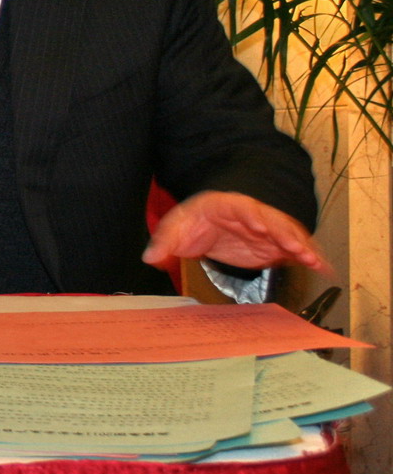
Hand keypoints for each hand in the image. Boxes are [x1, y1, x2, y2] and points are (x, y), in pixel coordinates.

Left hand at [143, 190, 327, 273]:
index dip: (253, 216)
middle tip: (296, 247)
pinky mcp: (275, 245)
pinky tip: (322, 268)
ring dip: (301, 247)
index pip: (243, 208)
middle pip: (272, 221)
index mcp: (228, 206)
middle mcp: (253, 215)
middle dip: (284, 233)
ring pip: (288, 235)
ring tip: (313, 260)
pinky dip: (309, 257)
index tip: (260, 226)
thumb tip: (150, 258)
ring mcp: (267, 230)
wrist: (210, 221)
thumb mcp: (177, 228)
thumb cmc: (196, 220)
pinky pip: (295, 249)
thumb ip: (164, 242)